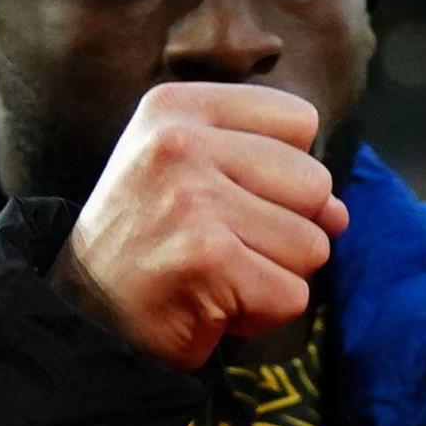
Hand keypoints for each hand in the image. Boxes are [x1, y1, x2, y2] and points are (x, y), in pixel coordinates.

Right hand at [53, 81, 348, 371]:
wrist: (85, 318)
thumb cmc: (150, 243)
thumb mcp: (194, 176)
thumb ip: (274, 174)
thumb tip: (340, 213)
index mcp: (177, 107)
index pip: (300, 120)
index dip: (283, 171)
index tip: (229, 196)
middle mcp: (181, 143)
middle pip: (315, 184)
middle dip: (285, 229)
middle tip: (221, 245)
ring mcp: (193, 200)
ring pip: (313, 244)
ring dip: (274, 275)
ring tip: (216, 274)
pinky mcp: (208, 259)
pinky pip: (293, 294)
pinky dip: (263, 313)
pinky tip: (215, 304)